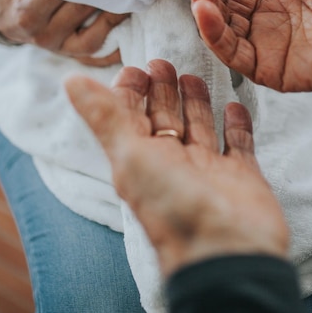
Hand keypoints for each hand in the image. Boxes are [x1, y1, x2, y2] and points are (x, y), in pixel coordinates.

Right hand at [0, 0, 127, 65]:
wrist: (3, 17)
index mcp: (26, 15)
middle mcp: (44, 37)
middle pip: (79, 12)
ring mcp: (61, 50)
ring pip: (93, 37)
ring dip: (113, 17)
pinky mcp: (74, 56)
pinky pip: (99, 57)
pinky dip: (116, 48)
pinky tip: (131, 32)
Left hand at [65, 60, 288, 276]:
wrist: (226, 250)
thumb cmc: (173, 206)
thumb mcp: (130, 156)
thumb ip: (104, 117)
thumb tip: (70, 80)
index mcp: (142, 161)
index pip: (131, 119)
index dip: (131, 92)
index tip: (136, 67)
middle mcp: (173, 165)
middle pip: (166, 120)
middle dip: (163, 92)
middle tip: (163, 63)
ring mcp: (208, 171)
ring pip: (200, 128)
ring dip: (196, 103)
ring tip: (194, 76)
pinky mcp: (241, 177)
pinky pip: (238, 144)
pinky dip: (236, 125)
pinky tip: (235, 104)